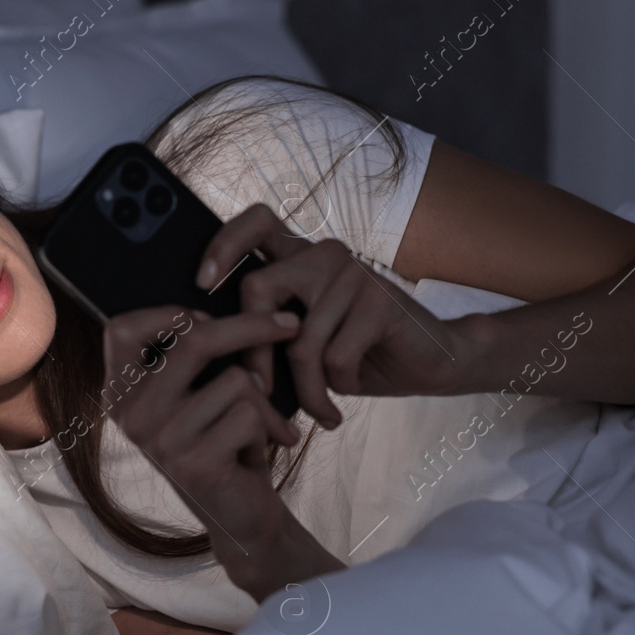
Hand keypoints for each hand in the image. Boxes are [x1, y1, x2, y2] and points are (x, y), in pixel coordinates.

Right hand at [102, 305, 321, 595]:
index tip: (208, 317)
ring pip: (236, 380)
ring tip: (256, 428)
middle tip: (290, 325)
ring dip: (263, 403)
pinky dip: (268, 431)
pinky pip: (249, 416)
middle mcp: (129, 415)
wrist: (241, 518)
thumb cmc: (223, 445)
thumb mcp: (197, 396)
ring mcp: (157, 440)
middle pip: (194, 340)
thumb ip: (190, 358)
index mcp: (120, 393)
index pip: (124, 327)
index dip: (169, 312)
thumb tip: (216, 304)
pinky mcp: (191, 464)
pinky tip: (254, 454)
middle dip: (250, 327)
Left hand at [196, 204, 467, 428]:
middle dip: (253, 351)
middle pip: (259, 289)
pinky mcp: (378, 301)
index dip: (224, 244)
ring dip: (305, 390)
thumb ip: (270, 330)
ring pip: (300, 341)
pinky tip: (345, 398)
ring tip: (318, 411)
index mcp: (301, 256)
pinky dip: (336, 389)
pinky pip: (334, 357)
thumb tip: (211, 349)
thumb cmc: (358, 354)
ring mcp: (352, 273)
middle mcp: (324, 254)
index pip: (256, 223)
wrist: (433, 362)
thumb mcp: (305, 341)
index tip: (201, 283)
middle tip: (260, 390)